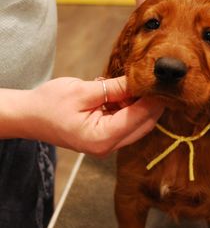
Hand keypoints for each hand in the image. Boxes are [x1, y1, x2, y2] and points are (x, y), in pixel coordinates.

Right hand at [18, 76, 163, 155]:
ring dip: (139, 104)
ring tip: (132, 83)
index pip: (138, 118)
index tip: (162, 82)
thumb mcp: (83, 91)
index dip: (153, 99)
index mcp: (101, 138)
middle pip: (143, 124)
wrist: (29, 116)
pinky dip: (129, 108)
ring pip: (137, 124)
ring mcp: (107, 144)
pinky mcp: (105, 138)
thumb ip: (114, 88)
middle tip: (154, 81)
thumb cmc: (49, 104)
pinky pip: (126, 123)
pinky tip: (121, 93)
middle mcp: (107, 146)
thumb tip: (140, 81)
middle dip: (151, 103)